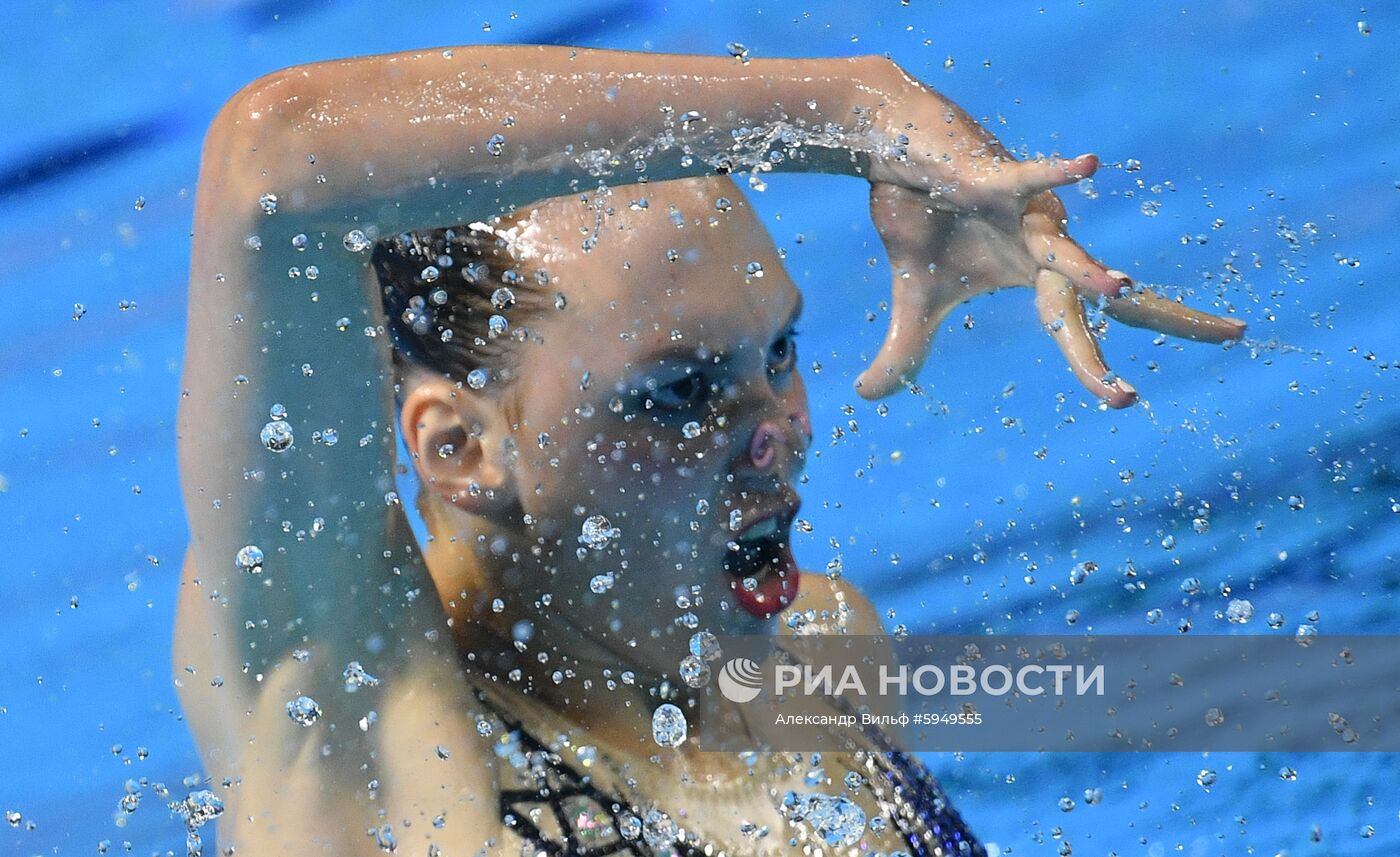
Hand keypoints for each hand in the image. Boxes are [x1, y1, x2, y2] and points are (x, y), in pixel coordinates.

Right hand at [857, 75, 1245, 403]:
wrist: (897, 155)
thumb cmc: (921, 219)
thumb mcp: (912, 301)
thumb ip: (905, 352)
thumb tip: (869, 398)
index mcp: (1036, 280)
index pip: (1082, 331)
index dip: (1099, 366)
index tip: (1127, 400)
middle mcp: (1046, 249)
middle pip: (1110, 294)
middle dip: (1170, 316)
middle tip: (1234, 333)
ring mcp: (1026, 217)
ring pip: (1066, 249)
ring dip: (1089, 272)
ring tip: (1118, 290)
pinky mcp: (993, 181)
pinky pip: (1029, 179)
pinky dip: (1057, 175)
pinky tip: (1090, 165)